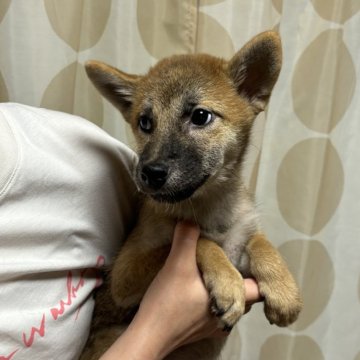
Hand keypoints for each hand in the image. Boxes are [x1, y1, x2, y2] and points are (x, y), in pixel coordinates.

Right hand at [100, 222, 260, 359]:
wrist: (148, 335)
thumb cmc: (168, 301)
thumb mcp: (177, 265)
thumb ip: (186, 240)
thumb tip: (191, 220)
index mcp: (230, 301)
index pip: (259, 290)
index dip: (260, 277)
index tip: (252, 262)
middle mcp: (227, 318)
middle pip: (246, 298)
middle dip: (242, 281)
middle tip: (232, 263)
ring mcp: (213, 327)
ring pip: (232, 307)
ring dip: (228, 292)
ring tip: (215, 275)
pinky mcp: (200, 332)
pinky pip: (217, 314)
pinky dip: (214, 302)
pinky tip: (199, 294)